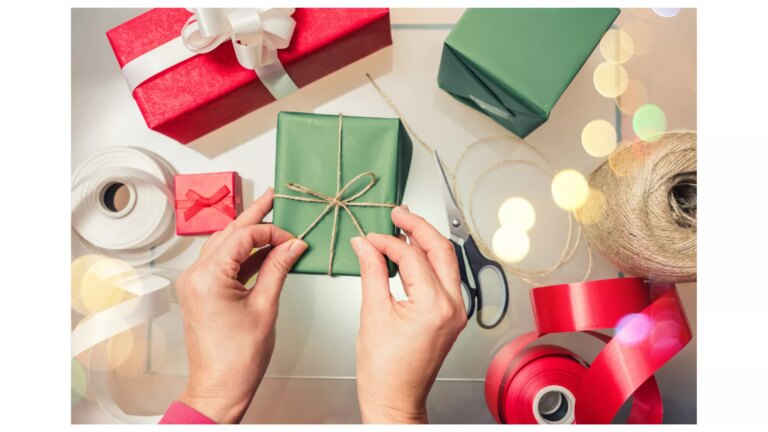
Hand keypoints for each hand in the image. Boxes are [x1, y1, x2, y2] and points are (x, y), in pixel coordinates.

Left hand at [175, 188, 307, 422]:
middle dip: (253, 217)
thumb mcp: (266, 307)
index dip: (271, 232)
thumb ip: (278, 269)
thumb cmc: (237, 358)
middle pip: (229, 234)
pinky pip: (221, 262)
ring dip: (247, 234)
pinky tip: (261, 251)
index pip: (243, 237)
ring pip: (223, 245)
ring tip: (268, 220)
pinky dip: (241, 255)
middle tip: (272, 199)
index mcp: (208, 277)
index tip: (293, 237)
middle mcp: (195, 276)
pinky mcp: (199, 291)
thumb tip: (292, 246)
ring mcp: (194, 283)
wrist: (219, 386)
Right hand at [350, 205, 466, 422]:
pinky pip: (444, 278)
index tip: (370, 236)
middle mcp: (453, 306)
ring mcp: (456, 311)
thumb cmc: (385, 370)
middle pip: (442, 250)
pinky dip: (428, 262)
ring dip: (426, 242)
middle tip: (398, 214)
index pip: (413, 257)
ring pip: (447, 262)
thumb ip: (372, 272)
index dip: (389, 241)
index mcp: (435, 306)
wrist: (396, 398)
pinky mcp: (452, 315)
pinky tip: (411, 255)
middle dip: (419, 228)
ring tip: (404, 228)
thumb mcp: (373, 314)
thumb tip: (366, 245)